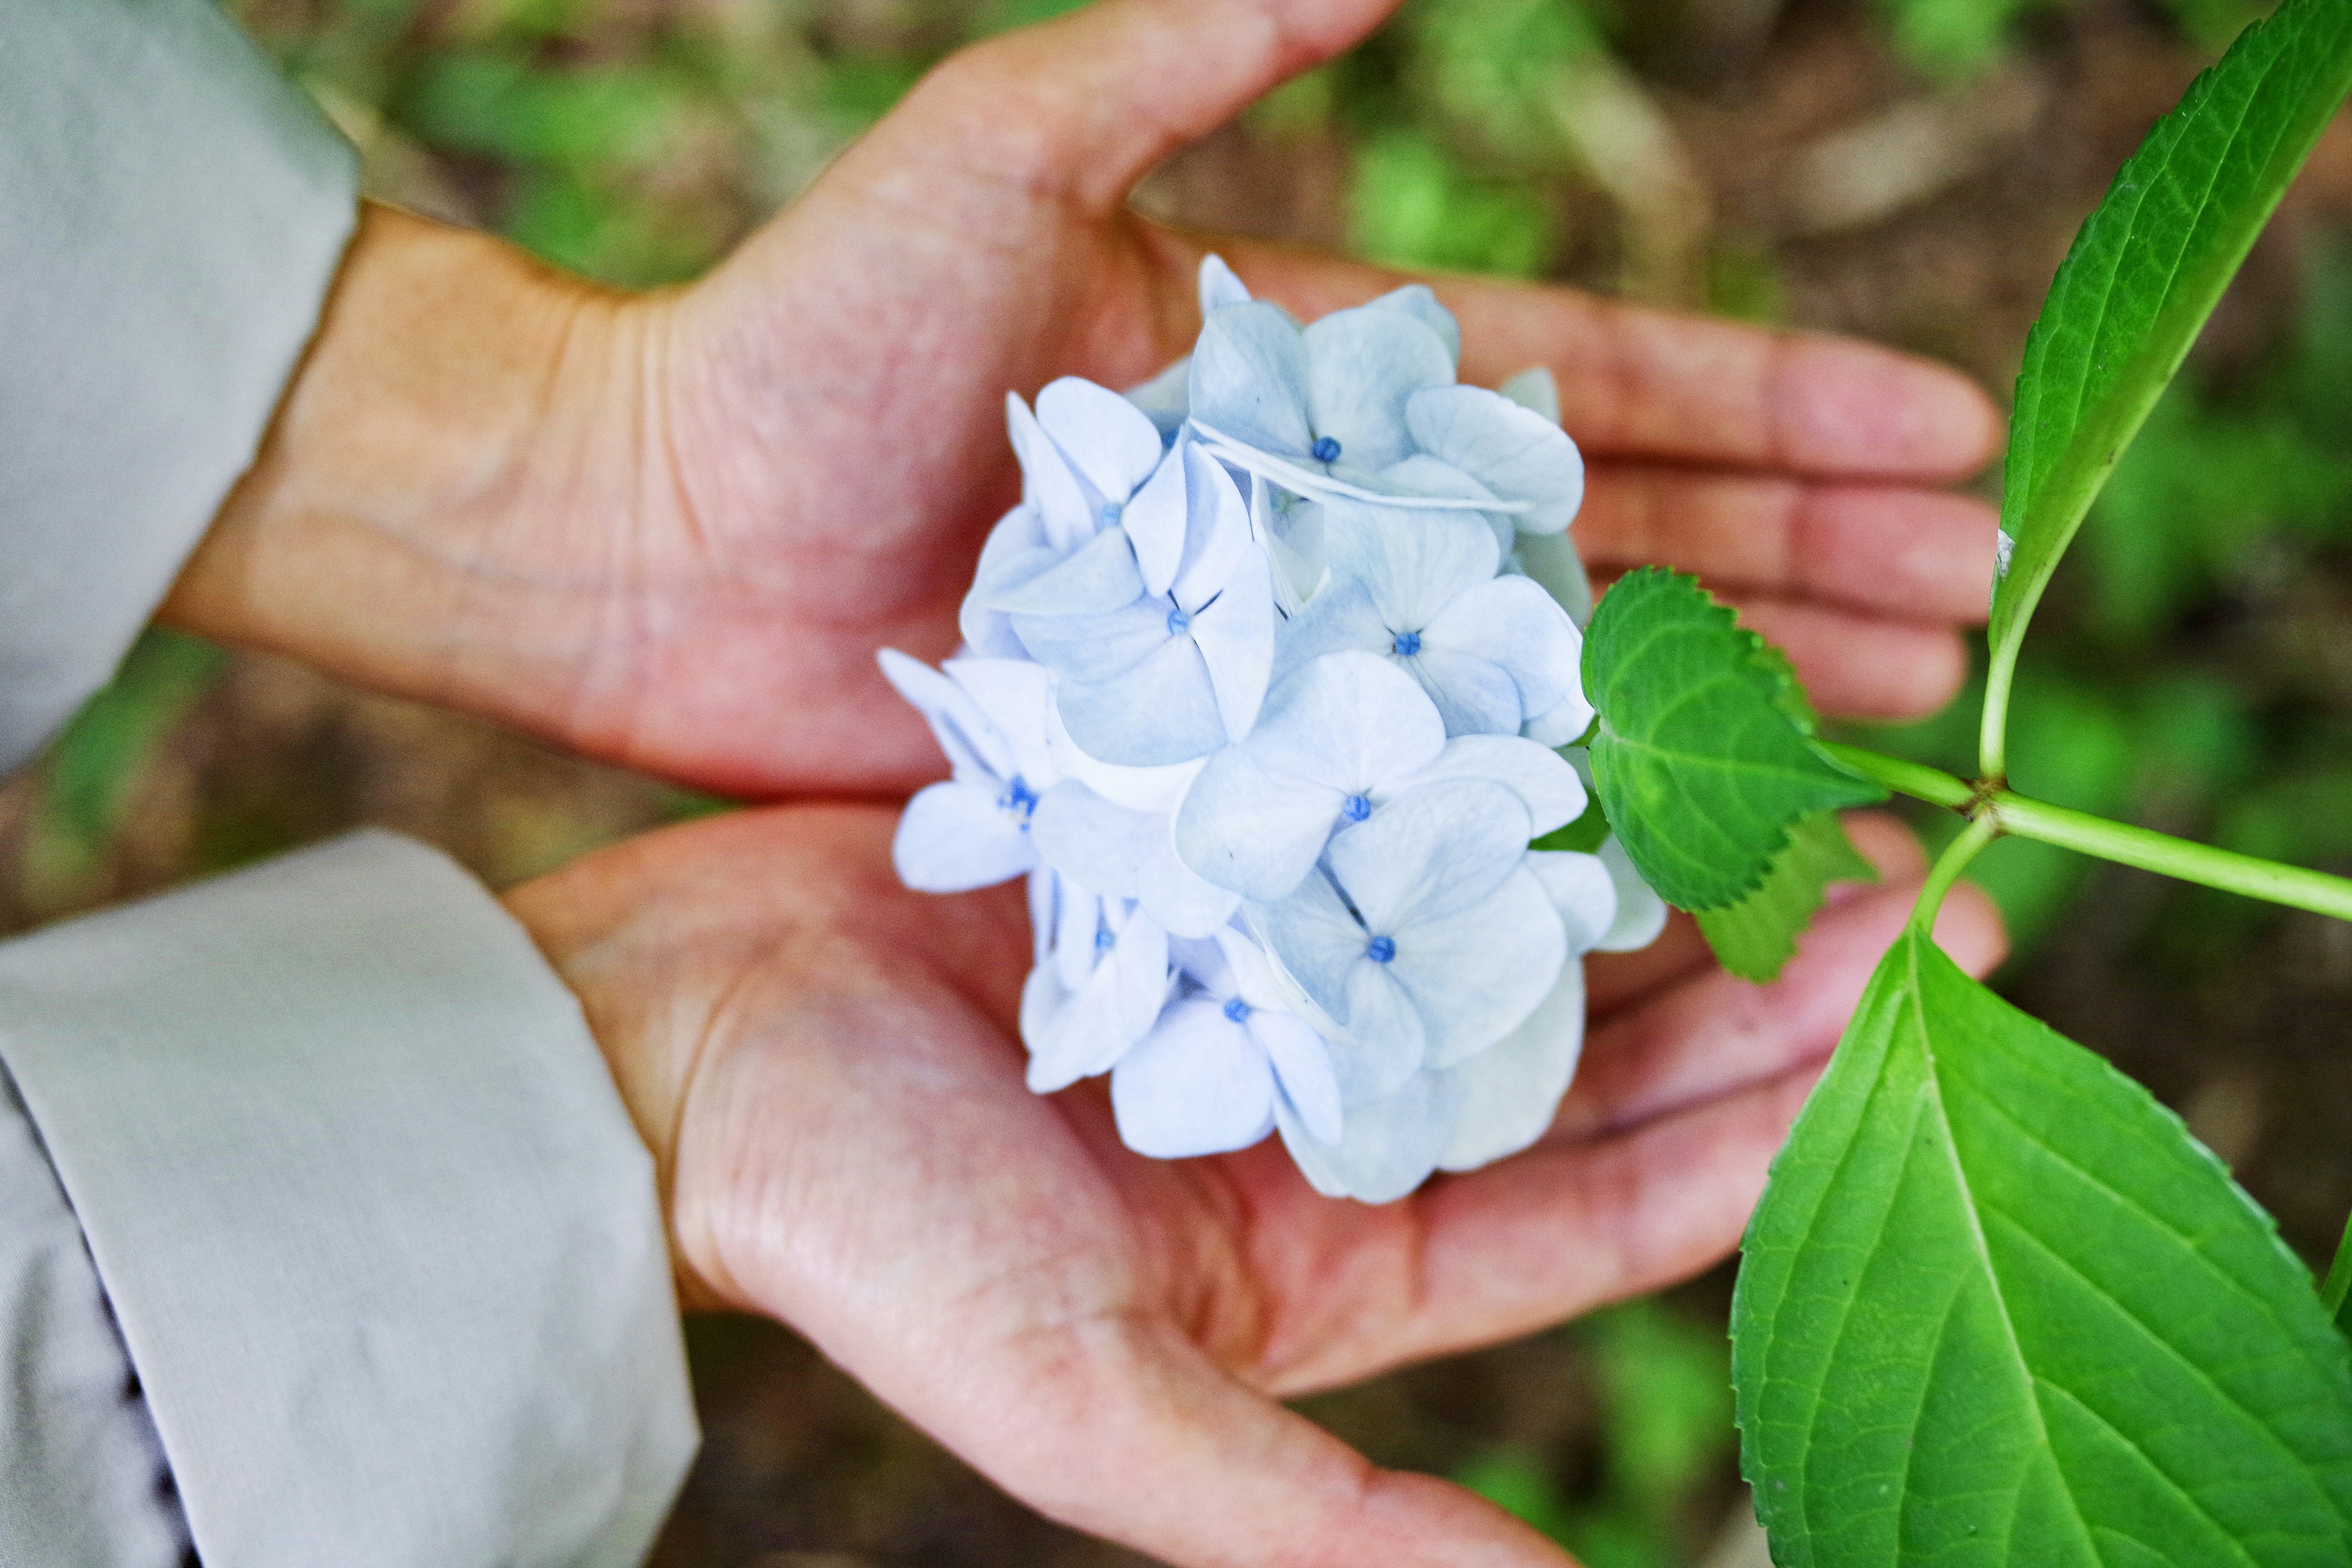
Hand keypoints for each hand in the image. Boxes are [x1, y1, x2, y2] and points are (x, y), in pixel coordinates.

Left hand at [167, 0, 2001, 798]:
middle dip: (1807, 567)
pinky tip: (1677, 865)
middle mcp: (1329, 527)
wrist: (642, 538)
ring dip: (1723, 702)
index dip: (1781, 411)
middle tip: (1978, 613)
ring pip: (1545, 686)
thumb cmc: (808, 339)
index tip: (1948, 437)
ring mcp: (1283, 664)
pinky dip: (1542, 829)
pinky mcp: (1213, 780)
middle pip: (1621, 545)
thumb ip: (1191, 50)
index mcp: (1319, 377)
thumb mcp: (1007, 155)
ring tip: (1894, 734)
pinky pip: (1409, 806)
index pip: (1603, 390)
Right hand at [503, 804, 2002, 1566]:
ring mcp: (1275, 962)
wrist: (665, 1052)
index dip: (1780, 1110)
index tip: (1920, 990)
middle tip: (1919, 857)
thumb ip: (1313, 1524)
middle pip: (1599, 1043)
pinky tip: (1584, 659)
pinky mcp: (1203, 838)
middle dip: (1763, 964)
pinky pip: (1387, 783)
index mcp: (1342, 1257)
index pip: (1615, 1192)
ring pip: (1514, 899)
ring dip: (1651, 838)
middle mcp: (1335, 1114)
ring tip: (1796, 750)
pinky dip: (1485, 737)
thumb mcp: (1091, 1401)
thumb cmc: (862, 1236)